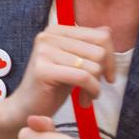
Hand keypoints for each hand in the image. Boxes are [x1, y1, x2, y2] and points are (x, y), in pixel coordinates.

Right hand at [0, 24, 114, 132]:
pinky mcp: (43, 69)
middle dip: (103, 74)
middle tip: (93, 89)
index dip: (111, 58)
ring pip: (93, 66)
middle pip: (99, 51)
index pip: (102, 36)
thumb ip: (88, 45)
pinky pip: (83, 78)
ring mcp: (44, 51)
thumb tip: (108, 30)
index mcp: (57, 30)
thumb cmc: (53, 87)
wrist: (27, 108)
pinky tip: (84, 101)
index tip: (107, 76)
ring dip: (96, 87)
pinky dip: (91, 91)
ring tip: (85, 97)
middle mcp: (48, 36)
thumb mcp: (74, 62)